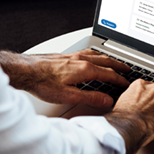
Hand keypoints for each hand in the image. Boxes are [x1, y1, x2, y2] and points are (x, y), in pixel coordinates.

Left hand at [0, 49, 130, 107]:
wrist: (26, 70)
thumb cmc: (43, 83)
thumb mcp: (69, 96)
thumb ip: (90, 98)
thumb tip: (107, 100)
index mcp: (85, 69)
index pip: (109, 74)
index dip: (120, 80)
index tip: (127, 84)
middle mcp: (81, 59)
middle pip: (106, 61)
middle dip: (118, 66)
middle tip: (127, 69)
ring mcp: (73, 55)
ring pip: (97, 55)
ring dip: (109, 59)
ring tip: (114, 62)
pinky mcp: (66, 55)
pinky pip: (87, 52)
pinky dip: (97, 55)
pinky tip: (92, 56)